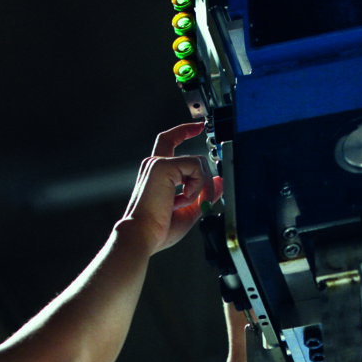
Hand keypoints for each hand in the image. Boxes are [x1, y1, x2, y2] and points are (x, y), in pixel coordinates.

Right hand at [117, 122, 224, 254]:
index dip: (185, 131)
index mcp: (157, 173)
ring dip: (201, 188)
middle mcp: (154, 164)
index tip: (199, 126)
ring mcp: (158, 162)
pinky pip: (195, 168)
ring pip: (199, 163)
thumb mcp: (189, 209)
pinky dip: (196, 187)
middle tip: (204, 202)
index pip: (169, 141)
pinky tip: (181, 200)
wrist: (142, 235)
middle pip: (195, 159)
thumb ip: (203, 194)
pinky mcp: (162, 165)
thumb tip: (219, 182)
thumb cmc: (157, 229)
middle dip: (207, 182)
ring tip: (186, 205)